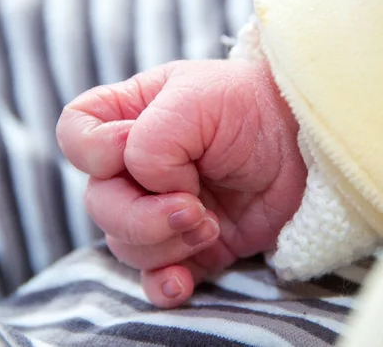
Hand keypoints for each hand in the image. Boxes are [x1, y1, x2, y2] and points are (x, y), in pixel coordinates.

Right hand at [57, 60, 305, 307]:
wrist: (307, 148)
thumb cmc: (253, 107)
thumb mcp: (197, 98)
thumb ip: (152, 138)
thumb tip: (148, 186)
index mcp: (130, 117)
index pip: (75, 134)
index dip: (93, 149)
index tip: (134, 145)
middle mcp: (138, 167)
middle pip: (98, 202)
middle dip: (140, 213)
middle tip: (191, 206)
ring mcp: (162, 209)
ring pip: (125, 244)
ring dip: (165, 241)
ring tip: (210, 223)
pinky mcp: (190, 245)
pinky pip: (157, 277)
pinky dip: (163, 284)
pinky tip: (182, 282)